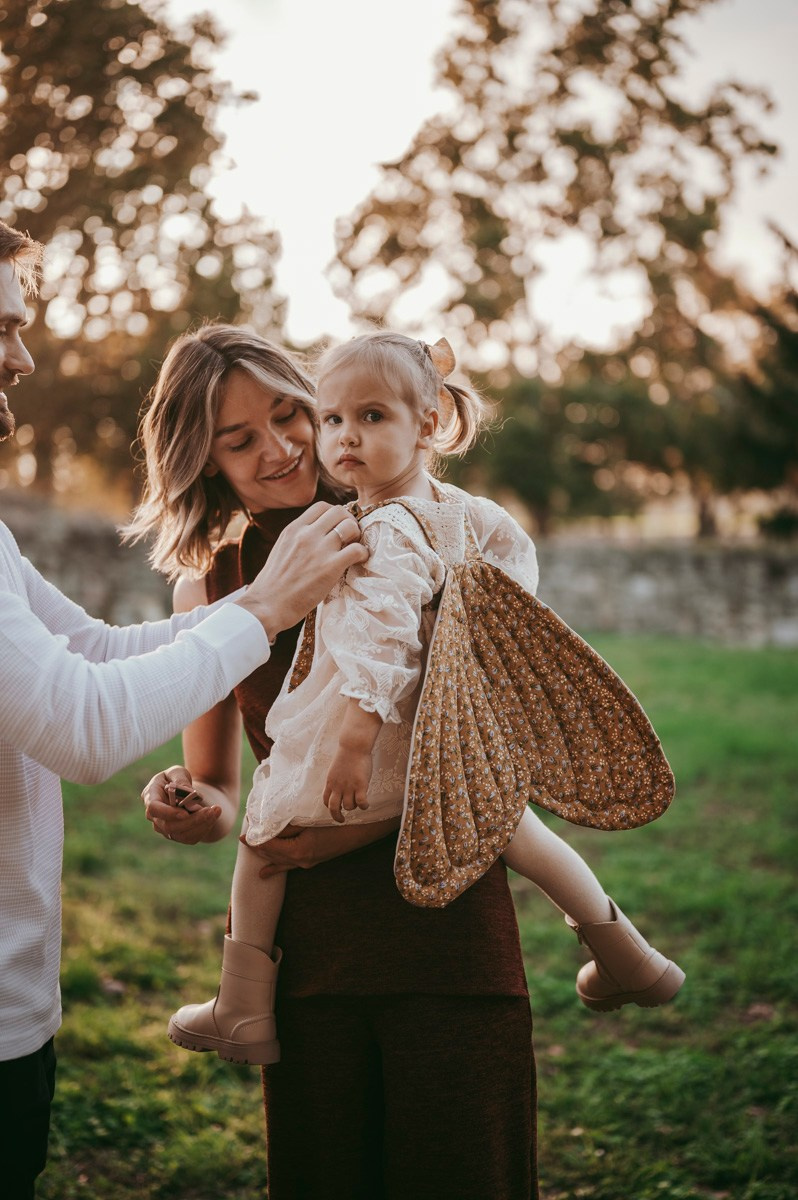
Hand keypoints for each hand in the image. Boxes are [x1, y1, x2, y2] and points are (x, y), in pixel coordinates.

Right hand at [141, 766, 222, 844]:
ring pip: (181, 834)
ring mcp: (164, 828)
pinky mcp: (176, 835)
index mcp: (150, 796)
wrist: (183, 791)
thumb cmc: (177, 779)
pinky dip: (204, 829)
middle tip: (212, 810)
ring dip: (201, 825)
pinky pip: (190, 838)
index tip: (185, 813)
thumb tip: (188, 793)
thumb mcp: (177, 772)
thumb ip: (180, 779)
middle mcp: (154, 816)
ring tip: (216, 811)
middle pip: (169, 826)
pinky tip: (213, 817)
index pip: (154, 809)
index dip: (168, 813)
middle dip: (192, 820)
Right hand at [235, 502, 367, 640]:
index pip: (321, 507)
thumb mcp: (282, 550)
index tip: (338, 526)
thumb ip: (298, 539)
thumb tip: (316, 536)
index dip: (334, 514)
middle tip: (350, 536)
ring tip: (354, 547)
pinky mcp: (330, 566)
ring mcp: (319, 549)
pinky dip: (362, 553)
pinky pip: (357, 549)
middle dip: (348, 521)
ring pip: (350, 526)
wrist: (267, 605)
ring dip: (357, 535)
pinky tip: (359, 561)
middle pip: (338, 512)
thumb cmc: (273, 584)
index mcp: (293, 529)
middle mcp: (307, 534)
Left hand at [245, 818, 399, 877]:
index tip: (245, 829)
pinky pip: (289, 866)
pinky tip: (265, 873)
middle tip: (243, 838)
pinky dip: (276, 867)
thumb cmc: (334, 823)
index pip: (270, 845)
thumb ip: (287, 826)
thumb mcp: (308, 821)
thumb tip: (268, 825)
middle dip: (256, 846)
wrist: (357, 833)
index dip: (256, 837)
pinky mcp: (311, 862)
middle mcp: (300, 860)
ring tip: (249, 853)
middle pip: (272, 854)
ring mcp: (306, 863)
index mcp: (298, 850)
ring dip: (264, 856)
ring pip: (279, 861)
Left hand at [323, 748, 371, 823]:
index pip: (326, 801)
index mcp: (330, 782)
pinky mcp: (361, 785)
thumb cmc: (347, 755)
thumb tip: (339, 789)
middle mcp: (338, 786)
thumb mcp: (335, 769)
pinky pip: (361, 802)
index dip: (330, 808)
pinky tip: (367, 804)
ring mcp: (349, 786)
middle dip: (337, 817)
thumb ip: (336, 780)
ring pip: (349, 806)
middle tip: (342, 820)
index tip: (337, 810)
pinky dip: (364, 806)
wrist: (354, 746)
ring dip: (354, 808)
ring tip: (359, 803)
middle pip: (333, 808)